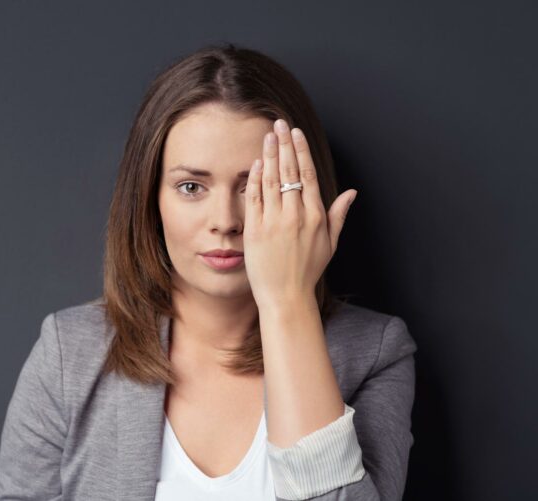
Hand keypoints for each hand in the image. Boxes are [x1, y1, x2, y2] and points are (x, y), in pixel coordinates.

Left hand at [243, 119, 356, 310]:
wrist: (285, 295)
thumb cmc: (307, 271)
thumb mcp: (329, 243)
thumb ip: (338, 214)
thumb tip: (351, 191)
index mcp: (315, 216)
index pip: (308, 174)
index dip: (302, 151)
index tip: (296, 133)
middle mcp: (296, 216)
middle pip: (290, 171)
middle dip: (285, 144)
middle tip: (279, 124)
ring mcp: (274, 222)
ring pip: (272, 180)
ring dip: (270, 155)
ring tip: (268, 136)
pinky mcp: (256, 230)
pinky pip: (255, 198)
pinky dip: (256, 179)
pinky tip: (256, 163)